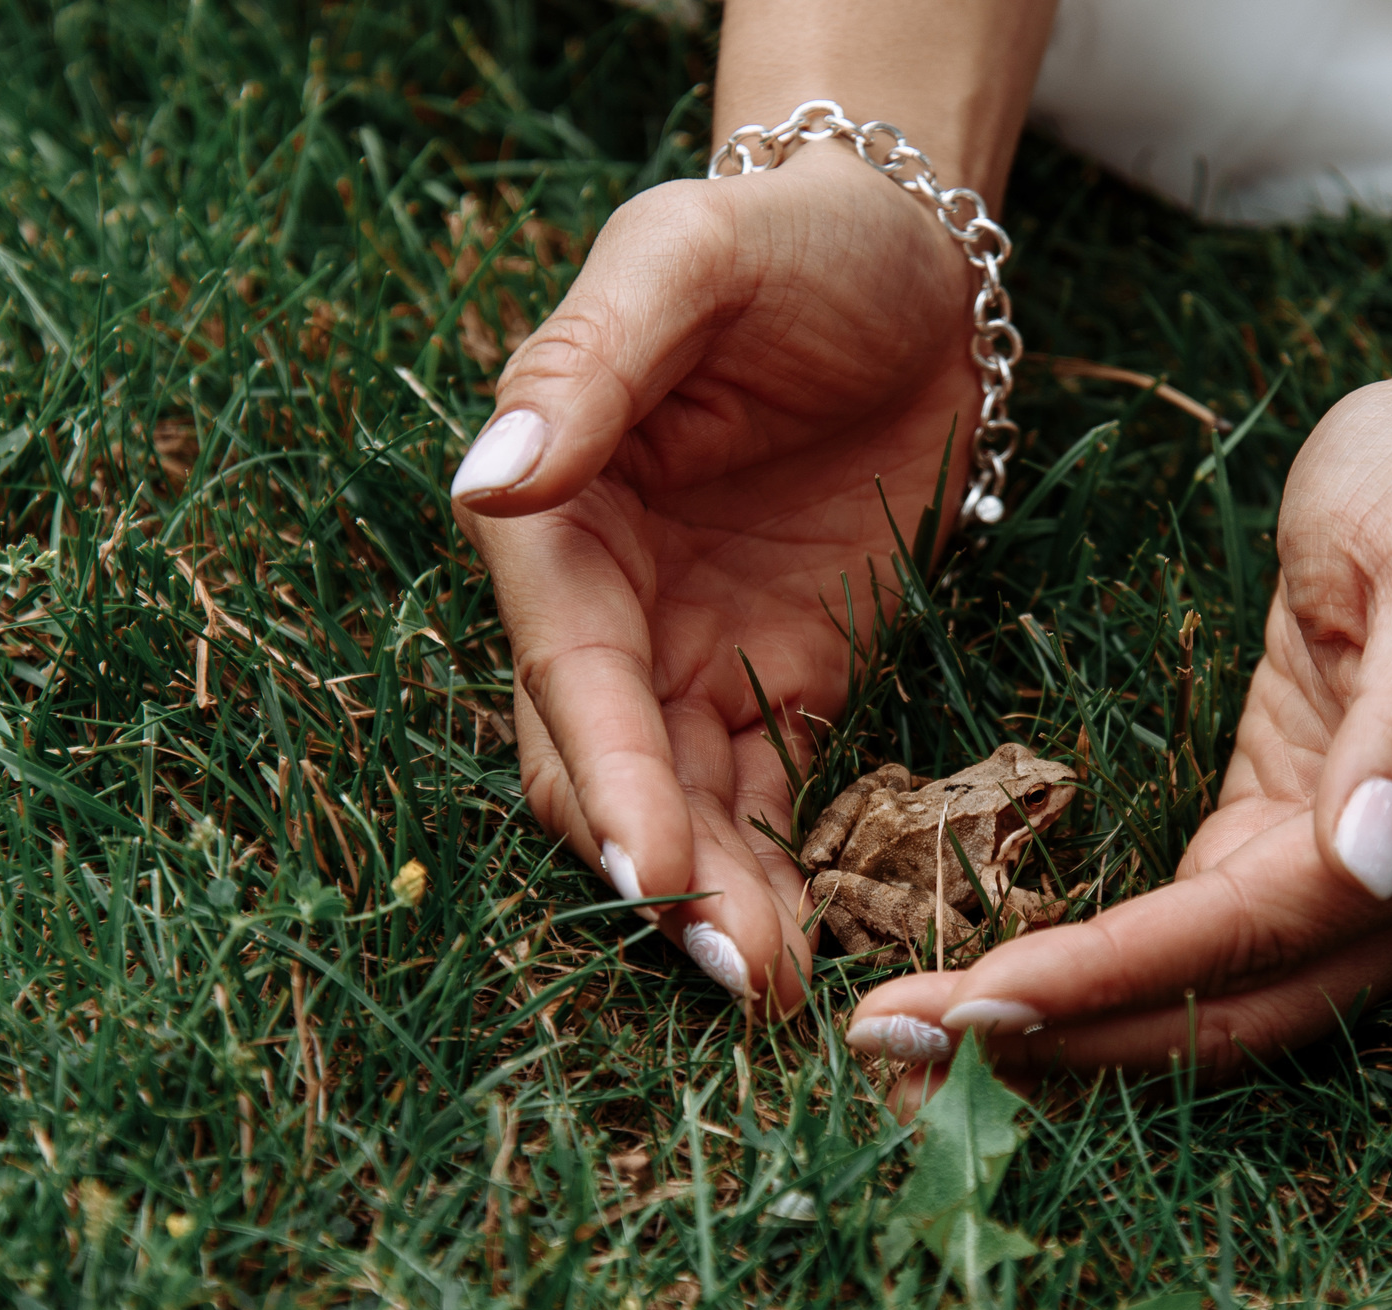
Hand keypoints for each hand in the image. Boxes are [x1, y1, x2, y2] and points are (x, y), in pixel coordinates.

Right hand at [452, 149, 981, 1013]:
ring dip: (719, 903)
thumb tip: (489, 483)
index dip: (610, 779)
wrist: (902, 257)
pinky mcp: (785, 683)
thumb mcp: (684, 258)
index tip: (649, 870)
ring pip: (686, 811)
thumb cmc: (782, 239)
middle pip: (608, 771)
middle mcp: (609, 609)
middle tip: (736, 971)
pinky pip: (772, 801)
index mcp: (556, 521)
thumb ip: (591, 366)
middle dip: (661, 877)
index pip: (569, 676)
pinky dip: (784, 873)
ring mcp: (696, 656)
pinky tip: (813, 943)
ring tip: (775, 989)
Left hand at [845, 377, 1391, 1075]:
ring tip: (911, 1049)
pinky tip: (989, 997)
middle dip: (1061, 1040)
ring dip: (1064, 1038)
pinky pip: (1191, 955)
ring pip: (1205, 1007)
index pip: (1259, 934)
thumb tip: (1371, 858)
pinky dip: (1093, 987)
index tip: (979, 1005)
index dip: (1116, 979)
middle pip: (1228, 1010)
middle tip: (894, 1050)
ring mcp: (1365, 899)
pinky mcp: (1293, 868)